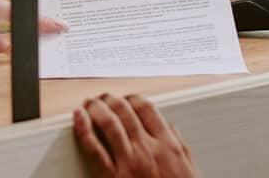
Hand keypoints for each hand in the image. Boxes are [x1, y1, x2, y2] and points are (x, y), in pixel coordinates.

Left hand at [73, 93, 199, 177]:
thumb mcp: (190, 171)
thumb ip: (180, 147)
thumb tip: (171, 129)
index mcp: (167, 145)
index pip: (146, 108)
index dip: (132, 98)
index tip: (126, 98)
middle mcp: (147, 149)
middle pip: (125, 111)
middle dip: (111, 100)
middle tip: (102, 98)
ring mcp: (128, 162)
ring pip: (109, 122)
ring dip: (96, 107)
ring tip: (89, 103)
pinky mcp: (111, 177)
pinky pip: (93, 147)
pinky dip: (83, 128)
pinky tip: (78, 117)